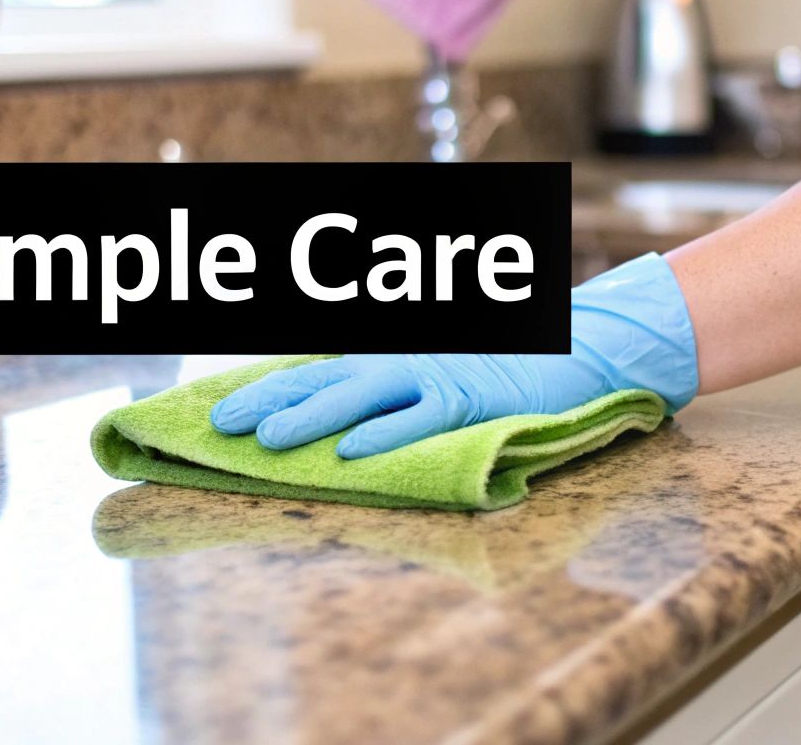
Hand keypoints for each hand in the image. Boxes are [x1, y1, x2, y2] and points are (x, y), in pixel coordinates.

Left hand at [211, 254, 698, 458]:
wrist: (578, 348)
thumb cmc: (509, 362)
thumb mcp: (441, 364)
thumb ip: (394, 384)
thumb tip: (341, 415)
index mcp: (394, 352)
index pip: (318, 367)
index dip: (270, 386)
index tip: (223, 409)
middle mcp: (406, 359)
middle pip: (325, 377)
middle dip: (270, 399)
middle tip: (222, 426)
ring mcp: (439, 377)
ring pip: (362, 396)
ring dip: (313, 417)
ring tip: (269, 441)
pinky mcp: (472, 400)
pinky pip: (421, 420)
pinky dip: (386, 435)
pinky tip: (350, 454)